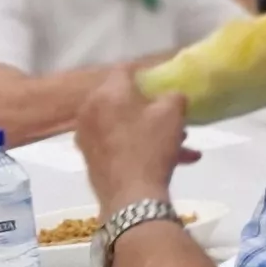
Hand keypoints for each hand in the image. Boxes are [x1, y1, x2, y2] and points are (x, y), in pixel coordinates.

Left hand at [75, 64, 193, 208]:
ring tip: (179, 145)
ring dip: (148, 129)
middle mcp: (89, 110)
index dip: (145, 72)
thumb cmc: (150, 147)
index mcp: (108, 93)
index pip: (125, 70)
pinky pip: (117, 143)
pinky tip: (166, 160)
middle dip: (150, 107)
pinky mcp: (89, 158)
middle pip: (123, 99)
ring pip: (123, 125)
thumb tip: (170, 96)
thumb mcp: (172, 114)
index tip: (161, 80)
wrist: (130, 197)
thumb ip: (173, 96)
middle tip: (172, 117)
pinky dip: (137, 146)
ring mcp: (86, 136)